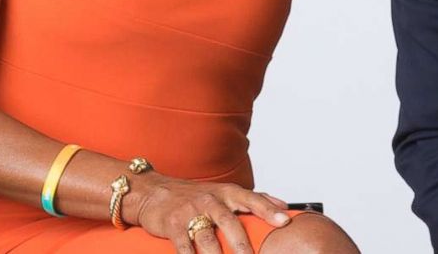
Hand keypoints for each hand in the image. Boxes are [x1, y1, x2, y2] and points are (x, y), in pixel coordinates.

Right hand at [130, 175, 290, 253]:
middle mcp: (210, 201)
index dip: (268, 209)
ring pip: (206, 237)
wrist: (153, 192)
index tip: (283, 220)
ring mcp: (190, 212)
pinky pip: (184, 246)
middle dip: (241, 242)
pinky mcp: (173, 225)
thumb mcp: (224, 192)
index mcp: (226, 193)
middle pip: (229, 221)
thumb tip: (283, 206)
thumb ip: (253, 199)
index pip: (251, 199)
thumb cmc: (194, 196)